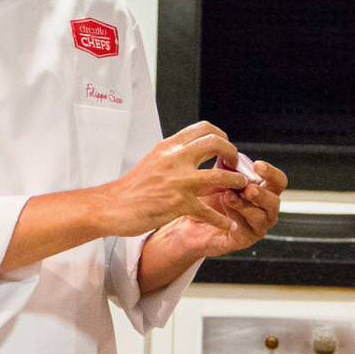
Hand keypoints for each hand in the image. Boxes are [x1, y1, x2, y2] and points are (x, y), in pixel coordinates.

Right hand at [100, 121, 249, 236]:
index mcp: (169, 147)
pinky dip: (221, 220)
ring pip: (220, 176)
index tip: (225, 147)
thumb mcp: (153, 159)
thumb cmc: (132, 187)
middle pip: (215, 143)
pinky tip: (227, 225)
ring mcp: (178, 181)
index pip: (203, 128)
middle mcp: (175, 159)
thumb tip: (191, 150)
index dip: (221, 136)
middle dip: (232, 153)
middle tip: (235, 165)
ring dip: (236, 182)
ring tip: (241, 189)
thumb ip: (173, 154)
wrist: (113, 206)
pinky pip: (209, 211)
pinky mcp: (178, 203)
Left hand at [150, 159, 286, 257]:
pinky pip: (247, 230)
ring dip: (246, 205)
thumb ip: (225, 165)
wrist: (190, 222)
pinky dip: (237, 218)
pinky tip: (225, 208)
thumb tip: (225, 147)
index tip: (258, 165)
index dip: (271, 173)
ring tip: (229, 196)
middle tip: (247, 187)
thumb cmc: (207, 198)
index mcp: (262, 190)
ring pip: (262, 217)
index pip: (277, 181)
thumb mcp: (217, 178)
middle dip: (262, 193)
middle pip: (275, 200)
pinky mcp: (245, 239)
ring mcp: (257, 226)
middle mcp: (264, 209)